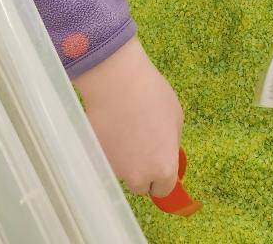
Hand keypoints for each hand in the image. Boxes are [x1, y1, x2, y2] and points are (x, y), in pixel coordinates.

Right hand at [74, 37, 182, 195]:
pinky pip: (106, 158)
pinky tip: (111, 125)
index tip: (157, 163)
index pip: (164, 189)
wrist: (118, 82)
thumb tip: (165, 153)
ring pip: (121, 171)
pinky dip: (108, 147)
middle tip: (139, 144)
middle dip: (141, 170)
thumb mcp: (175, 117)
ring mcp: (115, 168)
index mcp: (163, 167)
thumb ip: (172, 143)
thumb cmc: (152, 95)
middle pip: (140, 185)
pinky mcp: (97, 157)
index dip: (161, 177)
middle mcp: (139, 175)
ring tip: (124, 128)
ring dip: (123, 158)